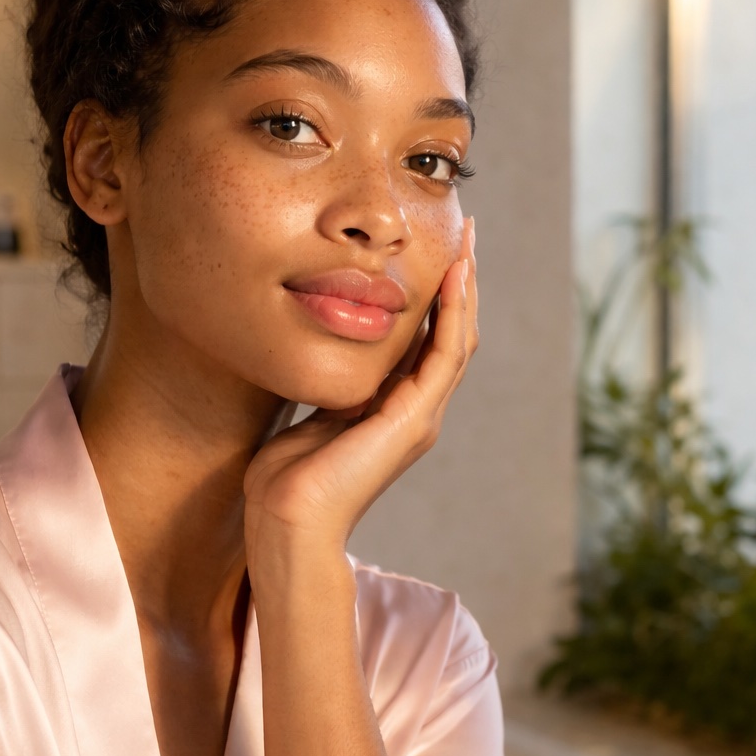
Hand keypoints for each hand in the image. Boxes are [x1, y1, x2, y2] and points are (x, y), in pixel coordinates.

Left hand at [242, 218, 479, 558]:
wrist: (287, 522)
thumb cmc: (286, 479)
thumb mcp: (313, 414)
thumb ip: (330, 387)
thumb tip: (320, 351)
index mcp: (395, 411)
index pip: (429, 342)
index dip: (438, 296)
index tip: (439, 251)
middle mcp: (417, 412)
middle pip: (453, 335)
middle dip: (461, 283)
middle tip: (467, 233)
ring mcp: (421, 417)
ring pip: (458, 340)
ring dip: (466, 290)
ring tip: (468, 245)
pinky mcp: (414, 420)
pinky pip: (444, 355)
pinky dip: (453, 315)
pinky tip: (454, 280)